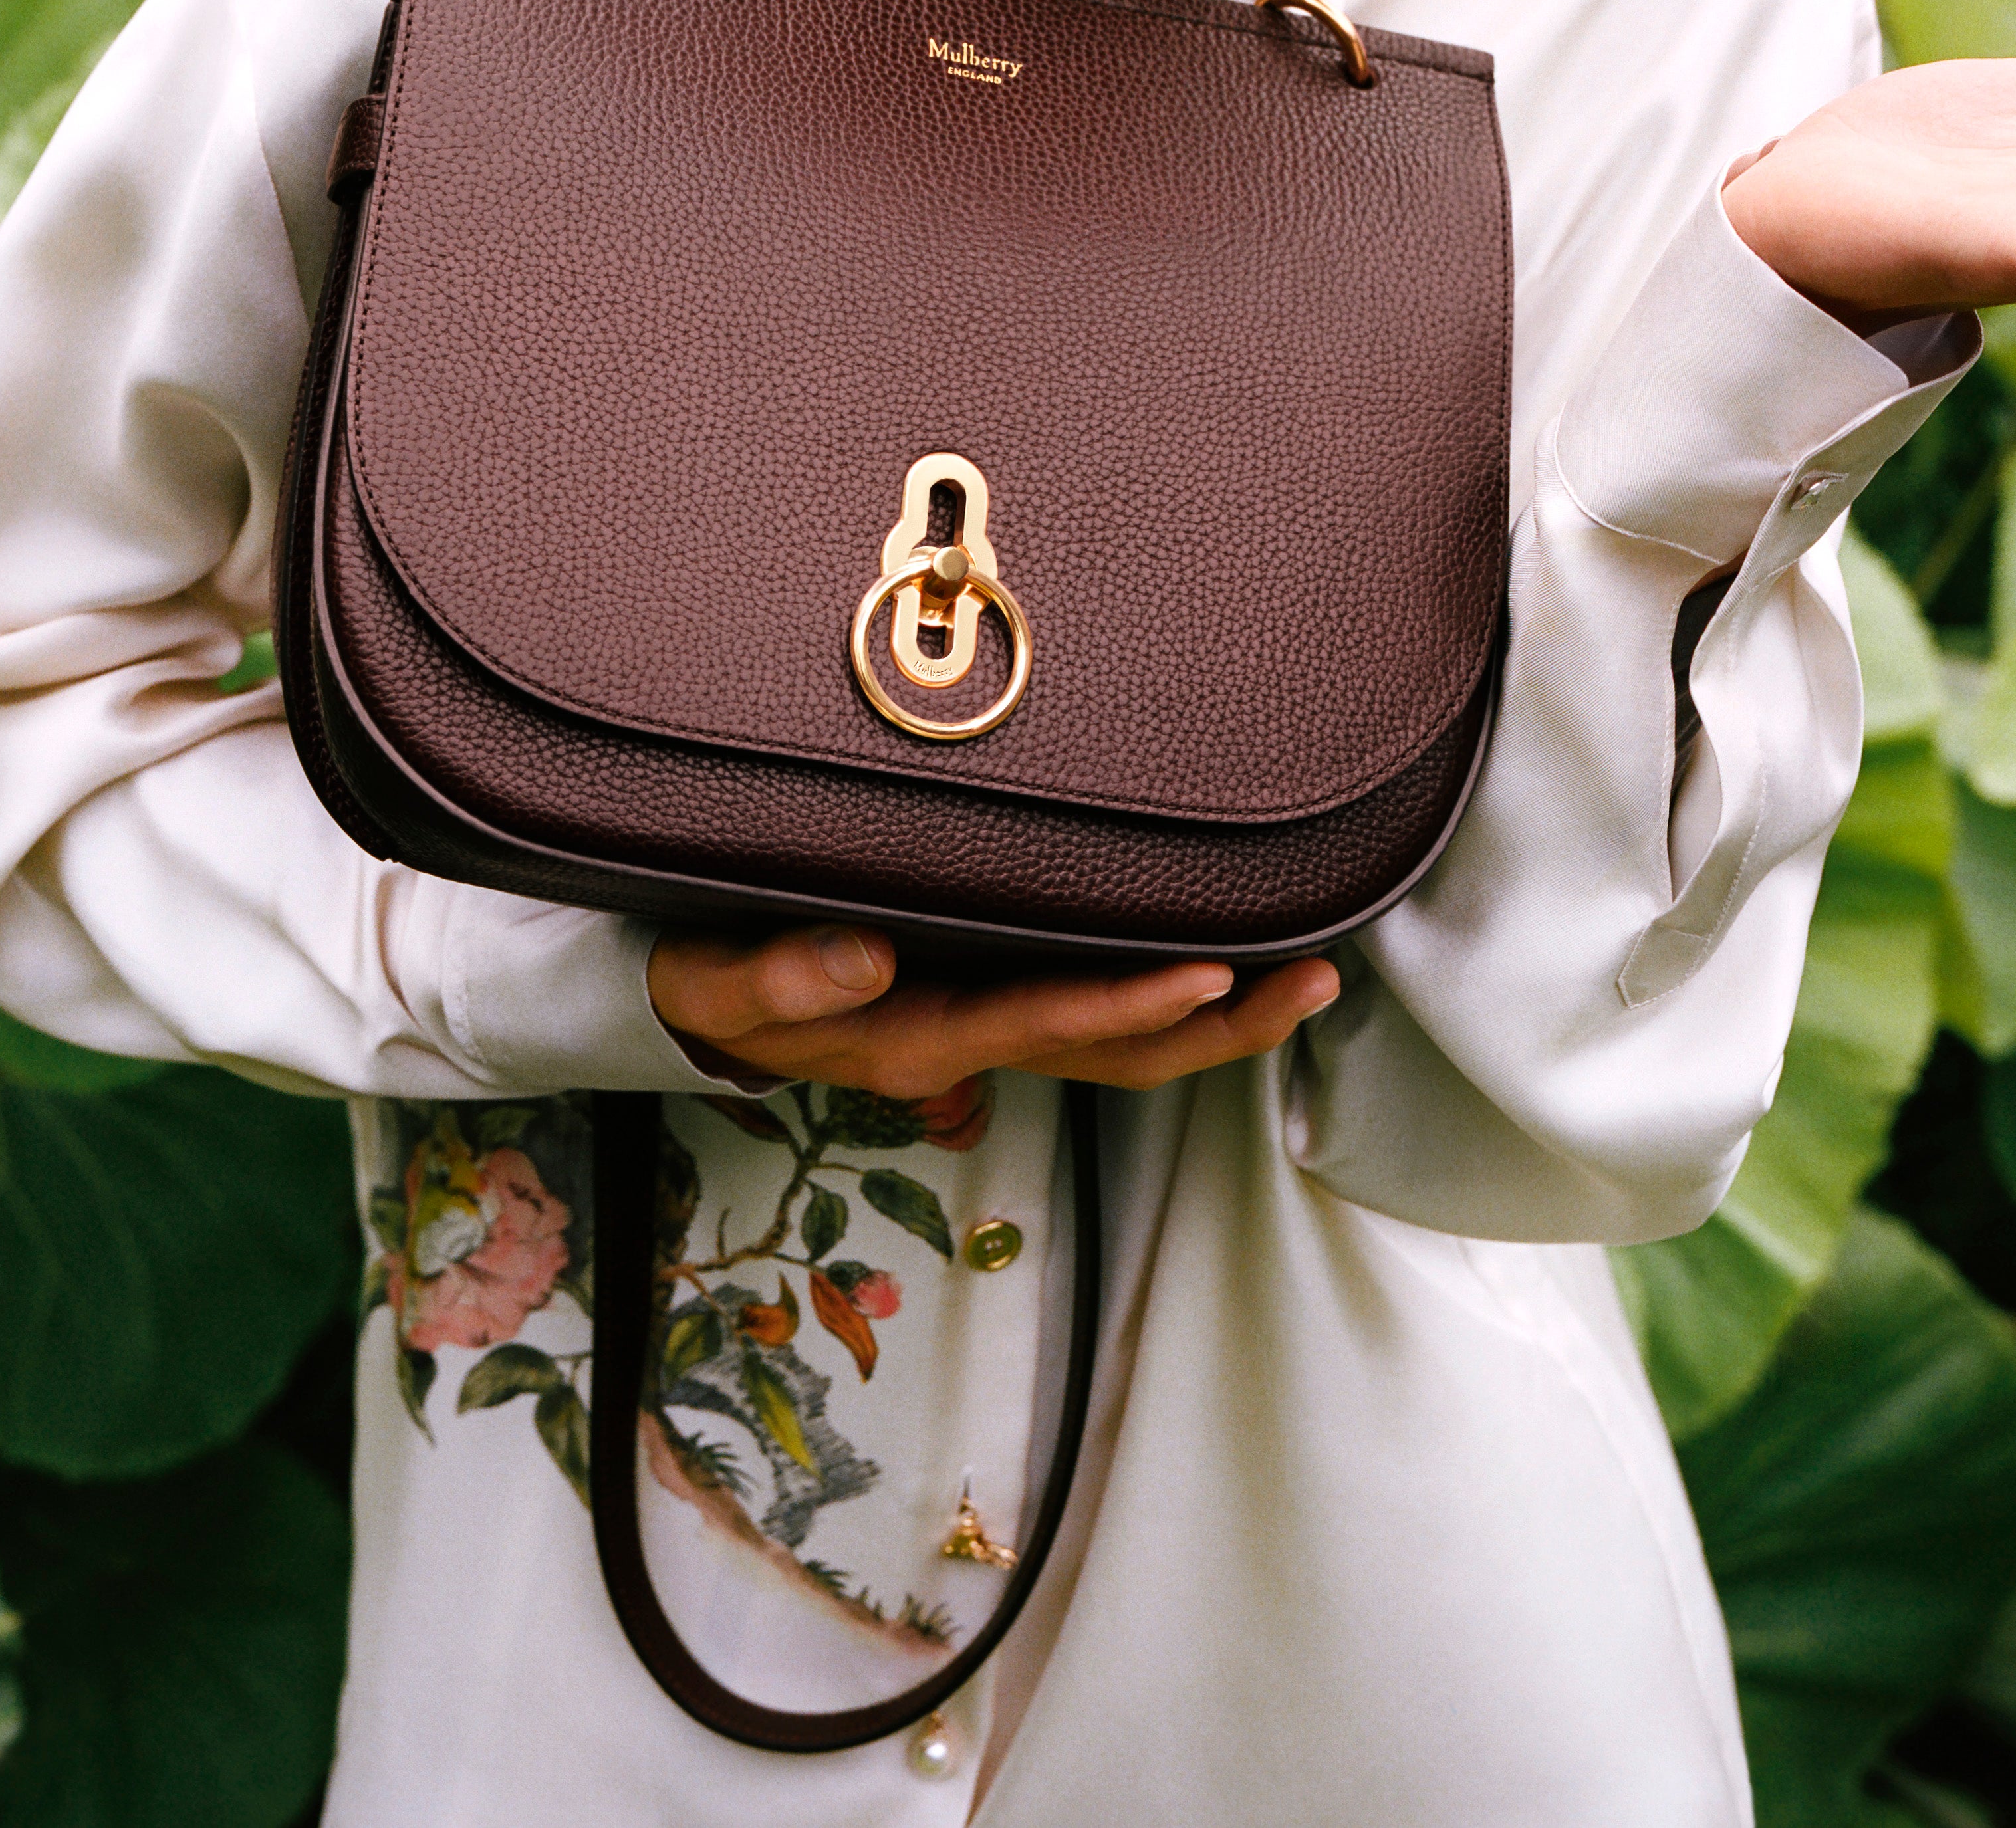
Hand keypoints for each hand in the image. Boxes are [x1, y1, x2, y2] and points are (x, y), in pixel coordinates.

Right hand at [648, 926, 1338, 1097]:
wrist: (697, 1004)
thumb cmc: (713, 981)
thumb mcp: (718, 981)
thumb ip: (780, 974)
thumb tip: (866, 958)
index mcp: (914, 1035)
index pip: (1039, 1022)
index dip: (1126, 1005)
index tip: (1208, 970)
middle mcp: (971, 1043)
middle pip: (1117, 1056)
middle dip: (1220, 1027)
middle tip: (1318, 979)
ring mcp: (993, 1030)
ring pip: (1126, 1050)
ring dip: (1220, 1024)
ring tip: (1312, 977)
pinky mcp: (998, 1004)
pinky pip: (1104, 1024)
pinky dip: (1176, 1007)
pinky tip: (1236, 968)